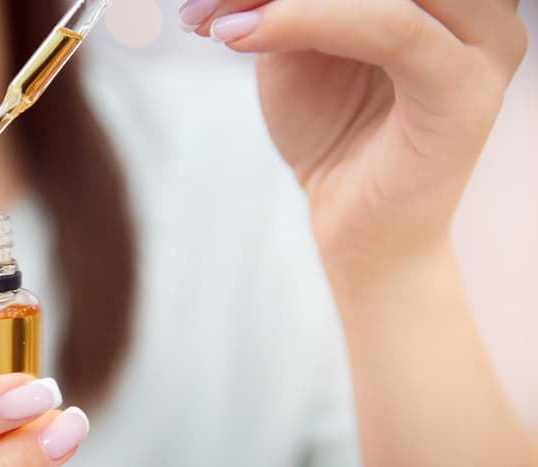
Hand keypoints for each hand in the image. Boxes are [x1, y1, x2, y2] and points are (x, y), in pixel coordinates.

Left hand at [180, 0, 527, 271]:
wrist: (355, 222)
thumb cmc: (330, 129)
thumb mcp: (298, 42)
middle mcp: (478, 6)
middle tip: (203, 7)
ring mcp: (485, 41)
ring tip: (218, 22)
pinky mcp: (467, 89)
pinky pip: (392, 28)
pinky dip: (307, 20)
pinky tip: (239, 36)